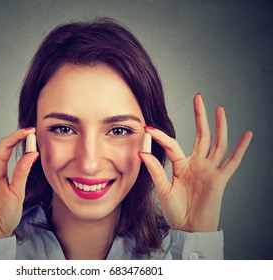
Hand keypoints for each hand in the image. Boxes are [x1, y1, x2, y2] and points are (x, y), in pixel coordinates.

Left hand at [139, 93, 252, 231]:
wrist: (188, 228)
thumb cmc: (176, 210)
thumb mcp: (162, 188)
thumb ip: (155, 170)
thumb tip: (141, 152)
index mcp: (182, 165)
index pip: (172, 144)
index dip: (160, 136)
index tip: (148, 128)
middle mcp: (197, 163)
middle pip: (201, 135)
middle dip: (200, 116)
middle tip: (198, 97)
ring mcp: (210, 170)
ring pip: (217, 143)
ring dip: (219, 126)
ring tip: (219, 109)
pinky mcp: (220, 179)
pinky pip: (233, 162)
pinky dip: (241, 148)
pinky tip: (247, 134)